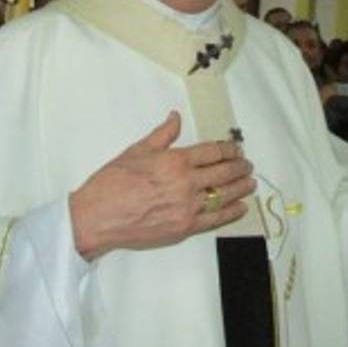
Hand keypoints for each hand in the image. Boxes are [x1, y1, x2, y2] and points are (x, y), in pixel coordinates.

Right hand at [68, 111, 254, 260]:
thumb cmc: (113, 182)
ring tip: (250, 183)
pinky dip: (230, 212)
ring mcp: (187, 208)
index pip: (212, 152)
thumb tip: (176, 118)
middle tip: (248, 165)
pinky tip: (240, 207)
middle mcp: (186, 183)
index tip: (236, 149)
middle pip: (222, 173)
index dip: (229, 150)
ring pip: (222, 196)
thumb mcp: (138, 150)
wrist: (97, 217)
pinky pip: (214, 219)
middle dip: (239, 167)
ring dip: (240, 188)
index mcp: (175, 161)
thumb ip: (162, 134)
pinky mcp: (184, 228)